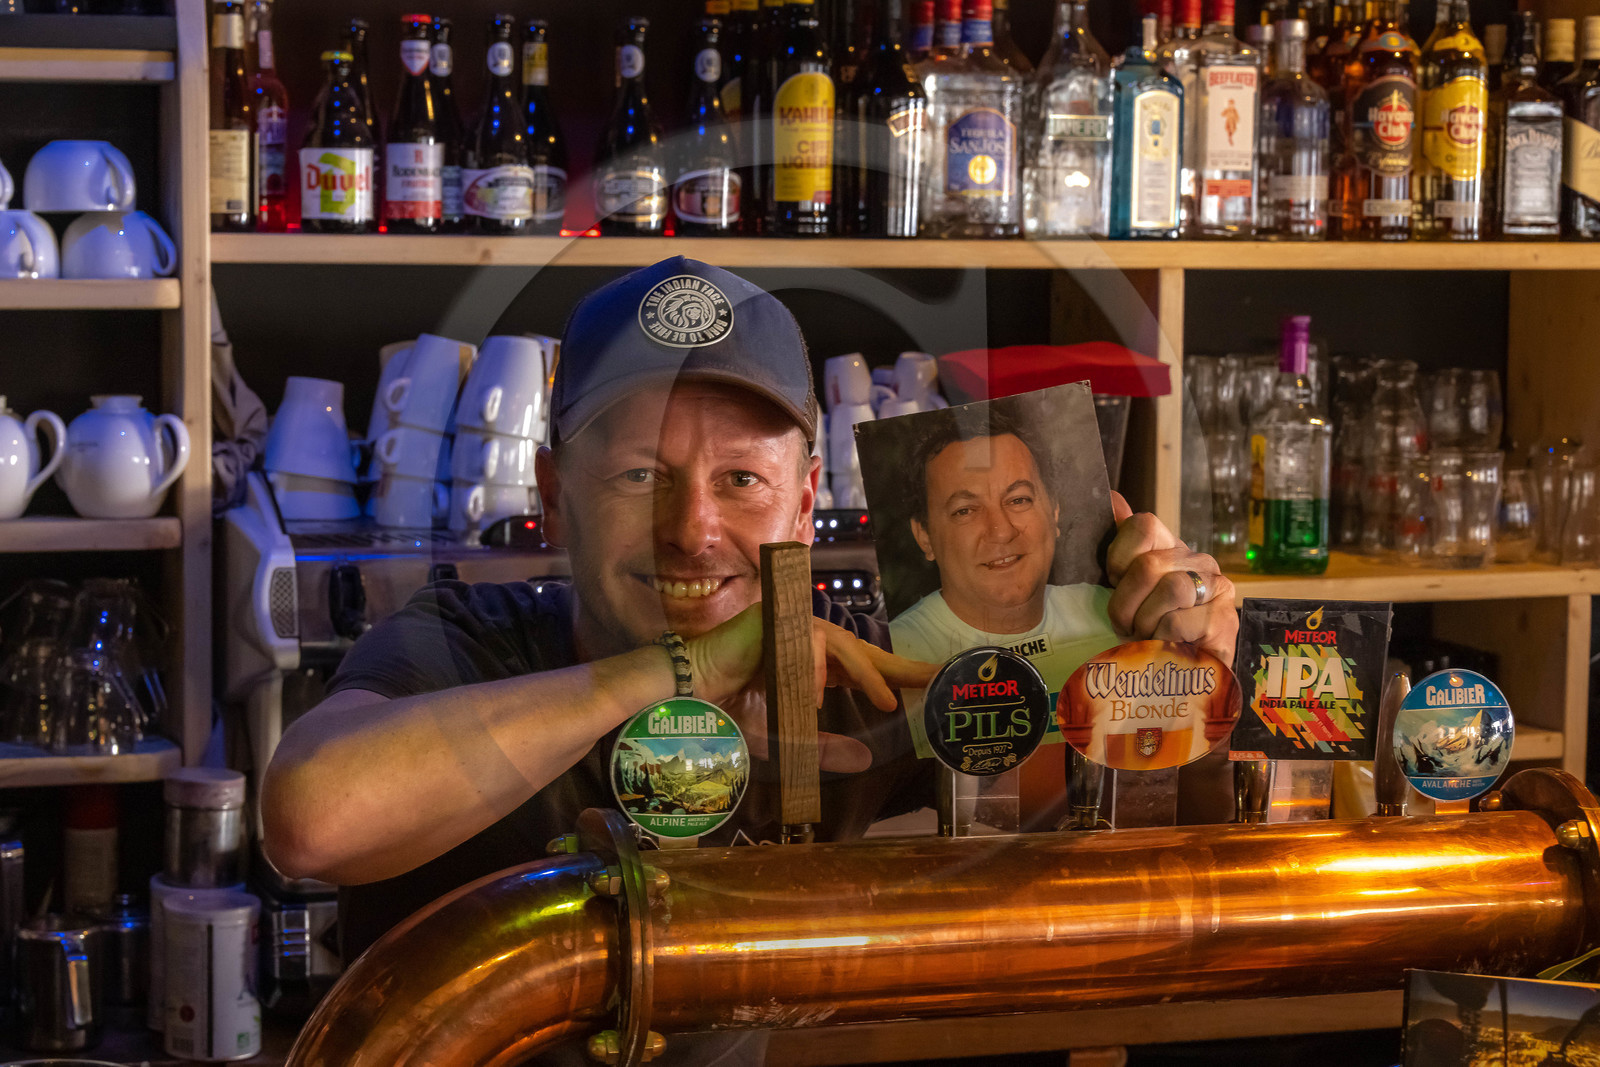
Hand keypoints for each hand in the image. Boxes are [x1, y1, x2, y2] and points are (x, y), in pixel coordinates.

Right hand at [686, 604, 938, 771]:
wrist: (687, 696)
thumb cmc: (730, 711)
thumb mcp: (786, 736)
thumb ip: (822, 746)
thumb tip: (864, 758)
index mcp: (814, 664)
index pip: (864, 665)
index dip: (899, 673)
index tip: (935, 679)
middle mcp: (808, 641)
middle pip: (864, 651)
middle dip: (901, 667)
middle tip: (935, 678)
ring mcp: (791, 626)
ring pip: (843, 646)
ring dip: (867, 675)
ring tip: (885, 703)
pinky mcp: (773, 620)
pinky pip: (808, 644)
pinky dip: (815, 673)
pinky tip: (813, 699)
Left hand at [1105, 492, 1238, 665]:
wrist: (1180, 677)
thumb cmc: (1145, 629)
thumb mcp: (1123, 586)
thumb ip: (1119, 543)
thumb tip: (1111, 498)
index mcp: (1171, 547)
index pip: (1143, 525)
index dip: (1118, 558)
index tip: (1114, 584)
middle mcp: (1198, 561)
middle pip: (1149, 564)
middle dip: (1124, 602)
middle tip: (1124, 623)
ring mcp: (1217, 588)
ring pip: (1171, 589)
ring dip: (1145, 621)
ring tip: (1145, 635)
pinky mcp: (1225, 621)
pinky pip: (1179, 622)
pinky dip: (1161, 639)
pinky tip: (1165, 646)